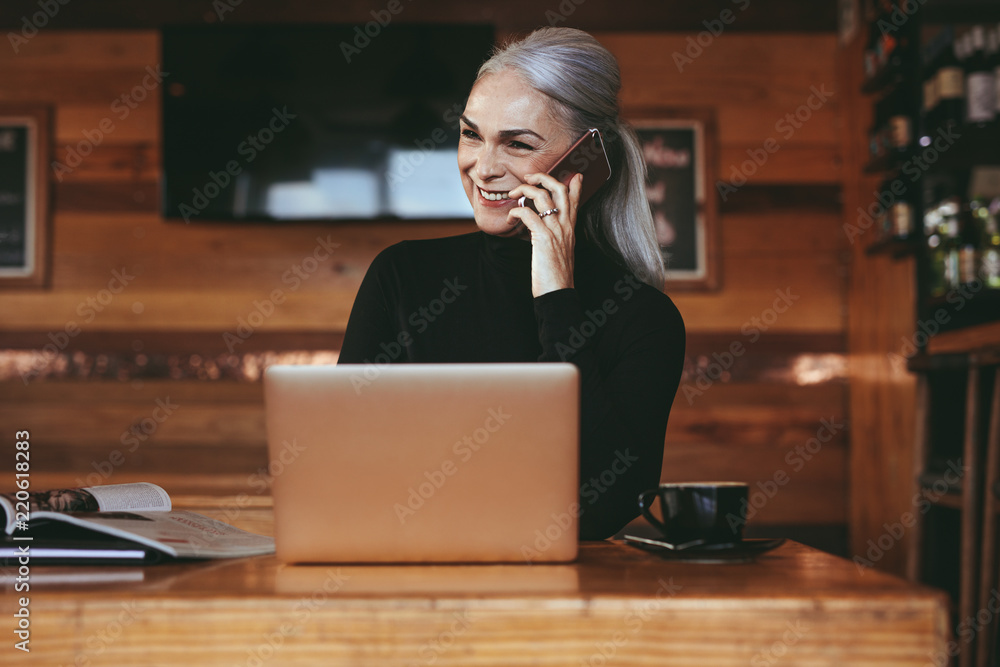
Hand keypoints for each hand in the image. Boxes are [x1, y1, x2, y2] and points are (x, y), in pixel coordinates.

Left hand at [506, 172, 582, 296]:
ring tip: (514, 195)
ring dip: (525, 190)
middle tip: (528, 178)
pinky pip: (528, 214)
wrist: (558, 293)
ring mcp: (556, 231)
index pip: (575, 199)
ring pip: (543, 196)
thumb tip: (544, 230)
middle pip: (559, 189)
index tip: (572, 174)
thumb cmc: (556, 276)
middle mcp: (565, 226)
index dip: (574, 183)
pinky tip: (510, 218)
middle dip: (543, 178)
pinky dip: (516, 212)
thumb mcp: (561, 252)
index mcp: (570, 229)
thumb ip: (556, 237)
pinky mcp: (544, 238)